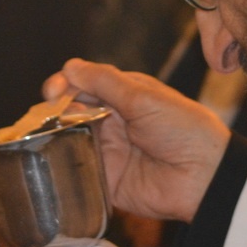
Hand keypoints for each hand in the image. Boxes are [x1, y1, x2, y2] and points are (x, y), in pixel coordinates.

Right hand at [44, 58, 230, 223]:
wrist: (205, 176)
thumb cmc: (184, 129)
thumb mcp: (144, 98)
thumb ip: (105, 82)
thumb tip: (70, 67)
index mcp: (125, 95)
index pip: (84, 84)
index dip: (64, 84)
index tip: (53, 91)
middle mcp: (113, 121)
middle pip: (71, 111)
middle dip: (53, 110)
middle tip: (46, 115)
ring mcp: (107, 151)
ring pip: (68, 139)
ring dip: (52, 136)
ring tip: (41, 136)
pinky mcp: (105, 179)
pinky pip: (76, 172)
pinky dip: (60, 166)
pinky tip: (47, 161)